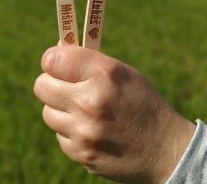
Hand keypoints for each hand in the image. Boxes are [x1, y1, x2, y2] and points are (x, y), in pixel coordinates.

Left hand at [33, 45, 195, 182]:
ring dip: (60, 108)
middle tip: (64, 83)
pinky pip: (59, 135)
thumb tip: (55, 52)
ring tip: (82, 109)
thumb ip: (87, 61)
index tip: (58, 62)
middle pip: (41, 86)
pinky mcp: (81, 154)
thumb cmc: (142, 102)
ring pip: (47, 112)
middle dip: (51, 82)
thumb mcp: (122, 72)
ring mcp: (83, 132)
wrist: (165, 150)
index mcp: (103, 75)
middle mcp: (89, 102)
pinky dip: (70, 131)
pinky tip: (91, 129)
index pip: (53, 60)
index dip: (53, 59)